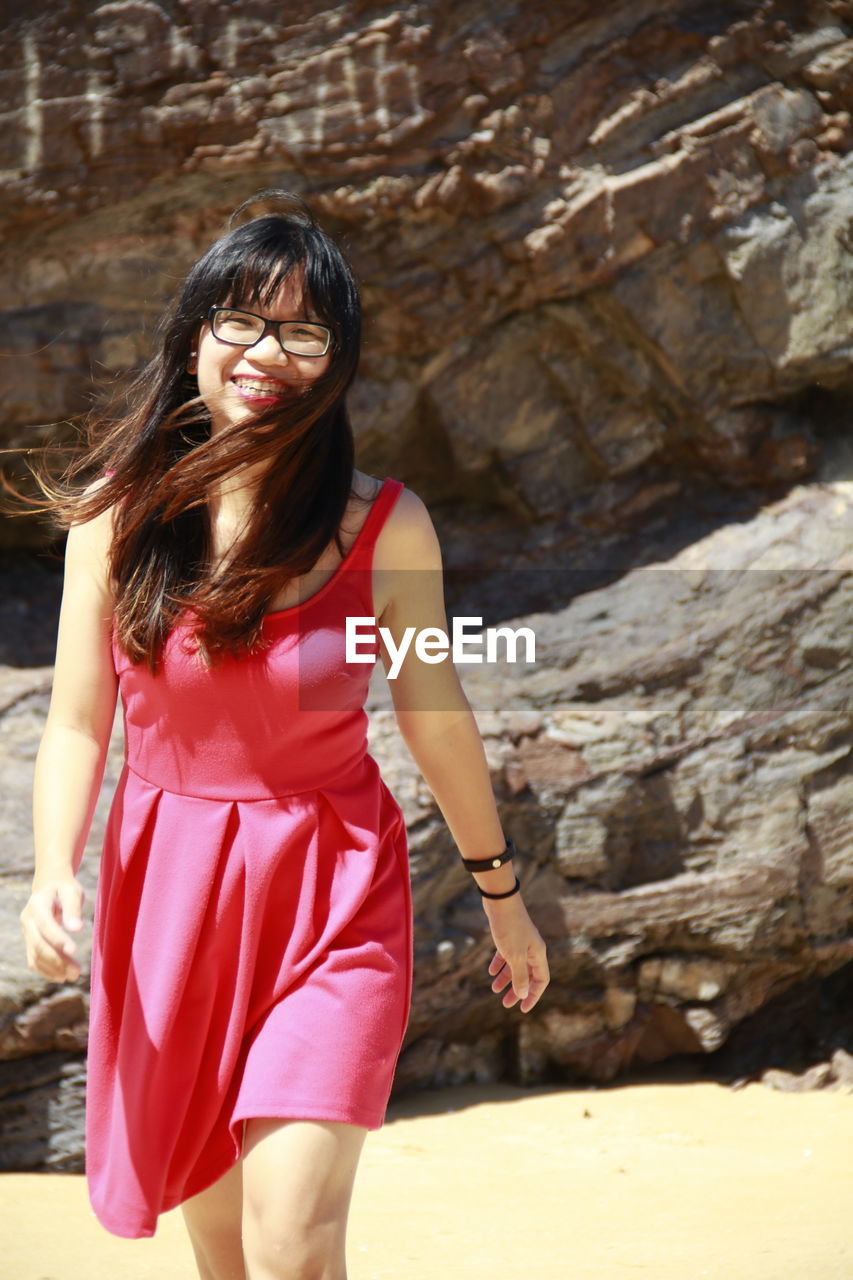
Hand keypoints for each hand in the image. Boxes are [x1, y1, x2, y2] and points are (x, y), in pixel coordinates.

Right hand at [20, 878, 85, 982]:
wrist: (49, 887)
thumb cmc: (63, 888)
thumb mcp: (71, 891)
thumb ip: (73, 908)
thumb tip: (77, 929)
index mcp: (37, 905)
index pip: (45, 925)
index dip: (58, 939)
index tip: (74, 950)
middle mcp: (27, 920)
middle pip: (39, 944)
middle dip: (57, 960)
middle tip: (77, 972)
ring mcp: (26, 933)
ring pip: (35, 955)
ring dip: (53, 968)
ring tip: (73, 975)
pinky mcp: (30, 942)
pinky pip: (33, 960)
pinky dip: (45, 970)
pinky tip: (61, 976)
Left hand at [483, 891, 548, 1012]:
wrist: (500, 901)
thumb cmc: (510, 927)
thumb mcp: (514, 955)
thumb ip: (519, 976)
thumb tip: (522, 995)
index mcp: (538, 954)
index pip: (541, 980)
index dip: (533, 996)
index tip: (522, 1008)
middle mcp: (532, 949)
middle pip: (528, 975)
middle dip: (517, 990)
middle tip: (506, 1004)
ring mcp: (521, 942)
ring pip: (515, 965)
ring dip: (506, 978)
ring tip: (494, 989)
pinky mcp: (509, 936)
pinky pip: (506, 955)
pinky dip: (499, 964)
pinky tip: (490, 971)